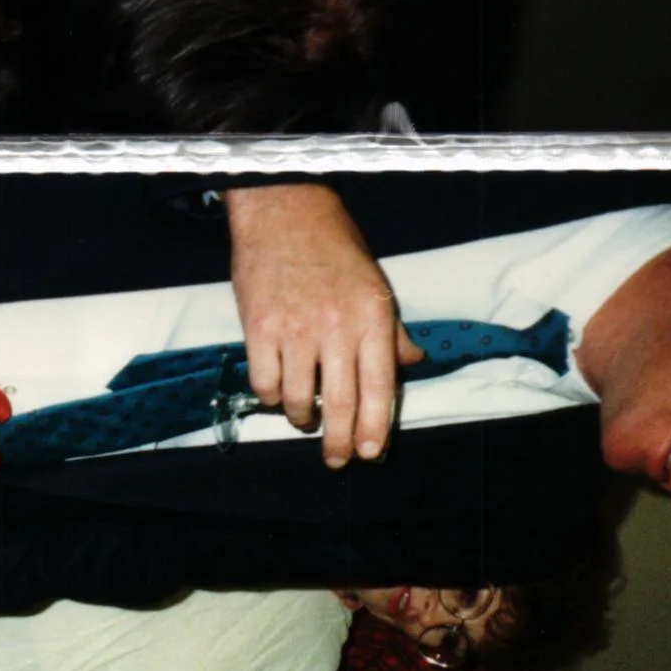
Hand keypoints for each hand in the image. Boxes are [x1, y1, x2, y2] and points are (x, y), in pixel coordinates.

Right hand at [225, 184, 418, 468]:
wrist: (284, 210)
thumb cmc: (333, 245)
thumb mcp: (375, 284)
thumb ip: (391, 330)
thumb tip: (412, 363)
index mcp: (371, 317)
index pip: (379, 387)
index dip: (375, 428)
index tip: (371, 453)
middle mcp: (336, 327)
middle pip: (341, 403)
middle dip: (340, 441)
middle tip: (338, 460)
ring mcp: (294, 329)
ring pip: (299, 400)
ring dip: (303, 418)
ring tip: (307, 418)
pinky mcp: (258, 328)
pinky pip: (265, 382)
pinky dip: (272, 395)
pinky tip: (278, 390)